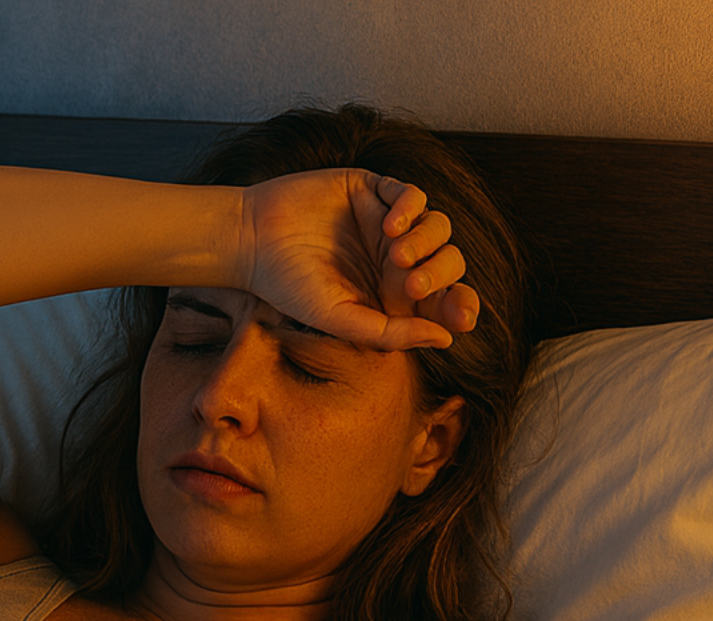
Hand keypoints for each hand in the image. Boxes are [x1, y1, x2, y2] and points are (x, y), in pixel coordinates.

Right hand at [240, 169, 480, 350]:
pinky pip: (414, 195)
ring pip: (439, 226)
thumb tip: (446, 338)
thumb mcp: (339, 319)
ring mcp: (387, 223)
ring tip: (395, 253)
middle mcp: (396, 259)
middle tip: (411, 285)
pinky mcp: (373, 190)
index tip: (461, 316)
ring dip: (427, 241)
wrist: (251, 241)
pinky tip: (389, 224)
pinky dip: (411, 208)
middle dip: (440, 274)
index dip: (460, 305)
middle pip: (449, 261)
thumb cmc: (289, 287)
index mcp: (393, 294)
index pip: (444, 299)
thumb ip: (389, 333)